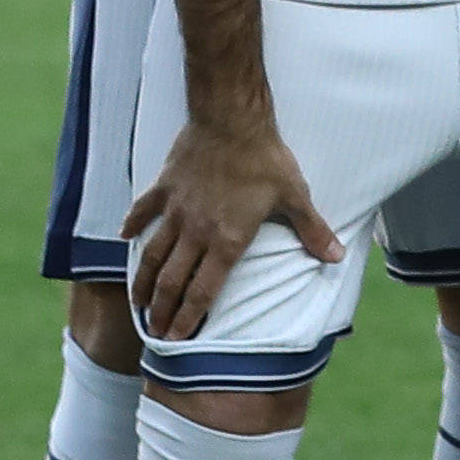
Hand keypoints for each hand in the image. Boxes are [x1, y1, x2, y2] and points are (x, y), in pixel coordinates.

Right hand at [124, 113, 339, 343]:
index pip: (203, 291)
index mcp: (227, 241)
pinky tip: (122, 238)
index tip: (176, 338)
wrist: (232, 120)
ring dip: (143, 281)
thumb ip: (313, 231)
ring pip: (153, 254)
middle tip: (153, 331)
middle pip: (173, 281)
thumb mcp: (296, 197)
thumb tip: (337, 257)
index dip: (189, 318)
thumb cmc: (265, 159)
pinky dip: (131, 225)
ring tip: (138, 301)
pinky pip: (142, 211)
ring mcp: (176, 210)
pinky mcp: (164, 187)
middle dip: (162, 311)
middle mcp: (196, 232)